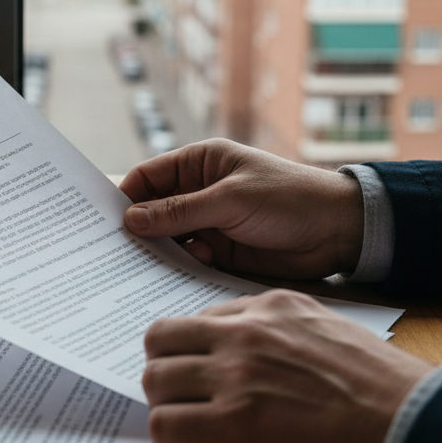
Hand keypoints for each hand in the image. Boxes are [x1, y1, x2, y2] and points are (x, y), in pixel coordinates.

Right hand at [120, 139, 363, 279]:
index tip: (102, 222)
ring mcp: (209, 223)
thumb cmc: (288, 199)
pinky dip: (177, 268)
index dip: (125, 197)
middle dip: (136, 229)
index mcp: (200, 163)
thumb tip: (131, 219)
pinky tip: (166, 279)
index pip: (148, 177)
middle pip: (153, 210)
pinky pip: (188, 260)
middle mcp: (199, 191)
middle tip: (108, 253)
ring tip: (134, 270)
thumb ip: (180, 211)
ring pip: (168, 239)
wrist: (339, 232)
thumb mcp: (230, 200)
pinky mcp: (220, 253)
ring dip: (157, 252)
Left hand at [142, 290, 430, 442]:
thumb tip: (259, 370)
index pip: (202, 319)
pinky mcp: (231, 422)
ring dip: (168, 408)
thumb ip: (288, 341)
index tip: (202, 377)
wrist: (419, 429)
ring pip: (155, 379)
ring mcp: (235, 374)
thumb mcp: (335, 339)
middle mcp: (248, 332)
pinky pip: (166, 425)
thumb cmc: (392, 397)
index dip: (196, 353)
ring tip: (193, 432)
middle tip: (185, 402)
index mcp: (275, 307)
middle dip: (167, 372)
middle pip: (162, 339)